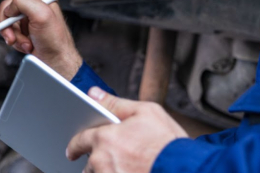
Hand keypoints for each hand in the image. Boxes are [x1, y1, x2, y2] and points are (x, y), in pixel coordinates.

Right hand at [0, 0, 82, 79]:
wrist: (56, 63)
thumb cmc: (55, 40)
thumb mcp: (41, 14)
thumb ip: (22, 2)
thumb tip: (11, 7)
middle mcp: (34, 5)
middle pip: (8, 4)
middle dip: (7, 20)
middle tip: (13, 31)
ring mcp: (28, 19)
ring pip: (6, 20)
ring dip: (12, 34)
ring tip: (24, 42)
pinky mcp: (24, 32)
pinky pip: (9, 32)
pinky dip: (15, 41)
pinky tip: (25, 45)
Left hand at [66, 87, 187, 172]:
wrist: (187, 170)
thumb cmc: (168, 142)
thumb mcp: (146, 112)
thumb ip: (115, 103)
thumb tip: (93, 93)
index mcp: (105, 139)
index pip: (79, 142)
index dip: (75, 146)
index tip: (72, 151)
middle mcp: (102, 163)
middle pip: (89, 166)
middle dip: (96, 163)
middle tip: (115, 160)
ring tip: (126, 168)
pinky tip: (133, 172)